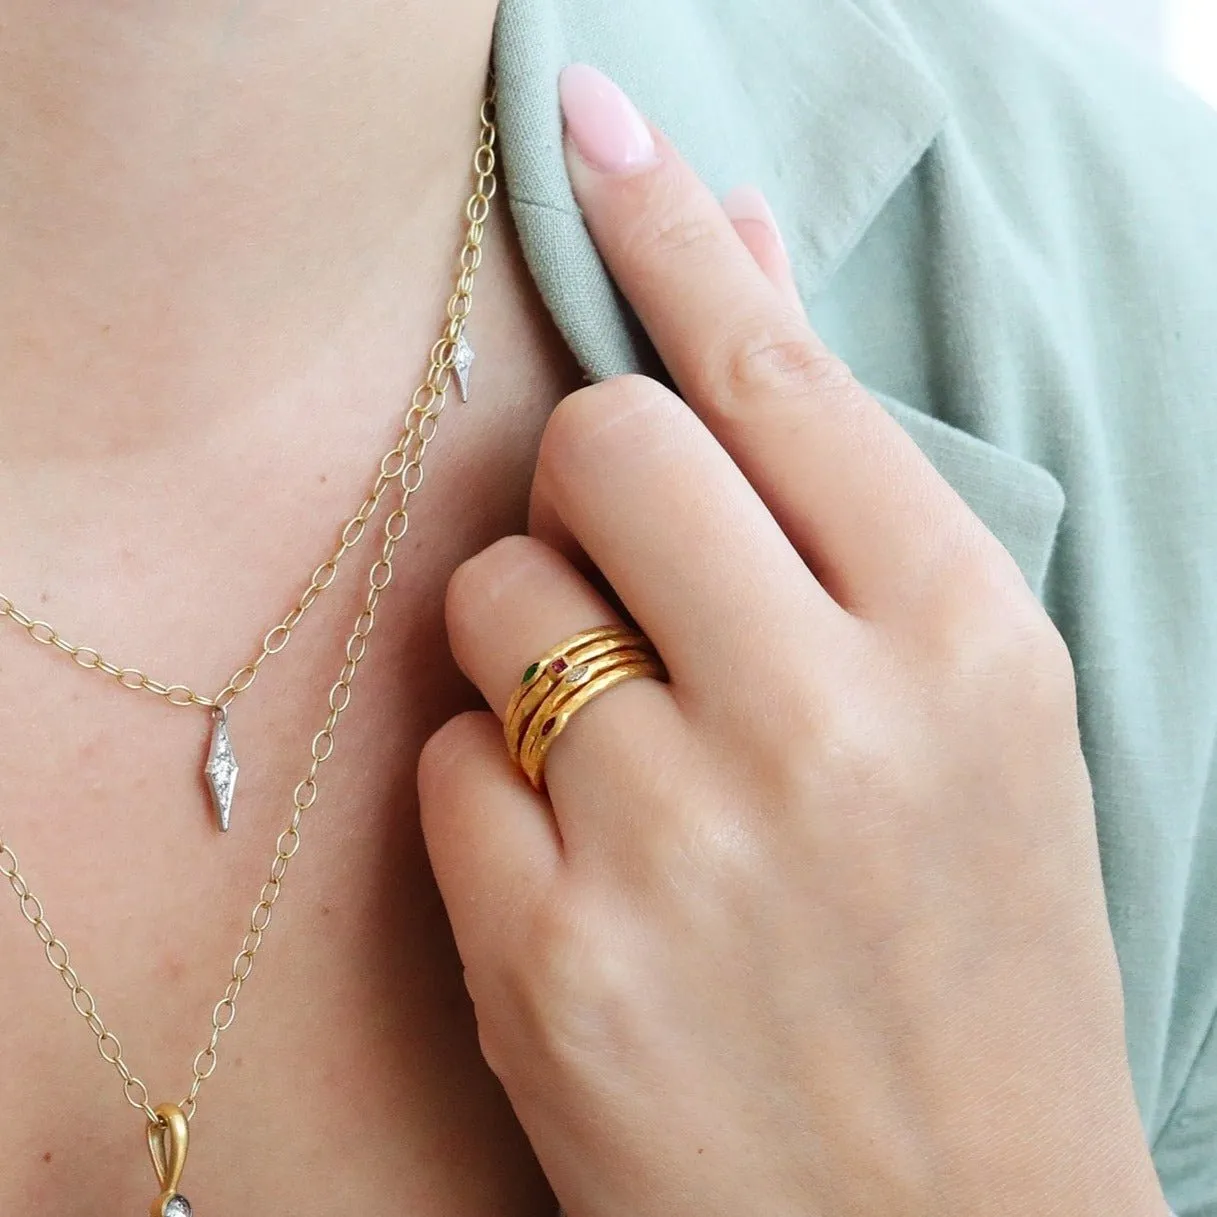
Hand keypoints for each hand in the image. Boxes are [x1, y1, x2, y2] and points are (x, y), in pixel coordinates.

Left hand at [418, 65, 1166, 1216]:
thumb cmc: (973, 955)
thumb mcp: (975, 716)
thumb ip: (848, 496)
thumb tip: (746, 263)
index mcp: (963, 642)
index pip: (774, 372)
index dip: (670, 232)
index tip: (594, 128)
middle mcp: (824, 725)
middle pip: (602, 448)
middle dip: (587, 483)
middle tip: (624, 562)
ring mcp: (678, 850)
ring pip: (495, 603)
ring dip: (530, 641)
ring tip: (619, 748)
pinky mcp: (553, 966)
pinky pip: (447, 766)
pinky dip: (492, 786)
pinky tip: (582, 864)